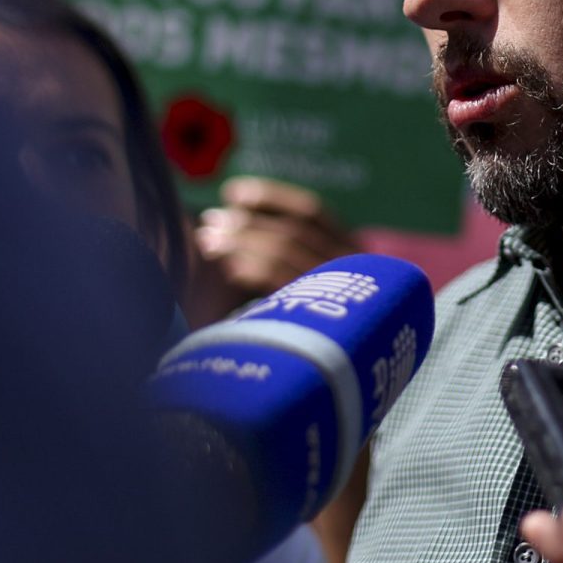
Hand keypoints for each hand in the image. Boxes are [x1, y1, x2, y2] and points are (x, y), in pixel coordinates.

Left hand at [185, 176, 358, 322]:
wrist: (348, 370)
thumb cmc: (322, 319)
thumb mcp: (320, 278)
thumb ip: (288, 248)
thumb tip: (235, 210)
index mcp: (353, 250)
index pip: (313, 211)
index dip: (272, 197)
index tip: (234, 193)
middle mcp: (354, 266)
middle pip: (294, 231)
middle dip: (246, 222)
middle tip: (210, 220)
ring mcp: (340, 292)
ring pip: (284, 253)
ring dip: (240, 243)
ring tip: (208, 241)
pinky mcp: (319, 316)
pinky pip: (280, 283)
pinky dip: (250, 269)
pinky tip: (228, 268)